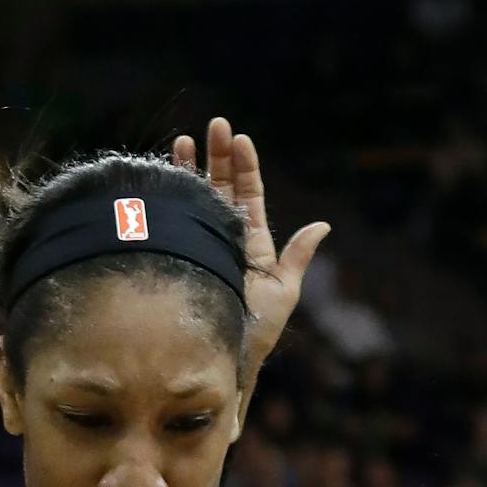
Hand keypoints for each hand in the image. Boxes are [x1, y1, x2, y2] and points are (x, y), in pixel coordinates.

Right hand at [173, 118, 330, 375]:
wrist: (220, 361)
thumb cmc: (255, 334)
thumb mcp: (284, 293)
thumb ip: (298, 257)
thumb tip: (323, 225)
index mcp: (252, 244)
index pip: (249, 196)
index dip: (245, 167)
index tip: (240, 139)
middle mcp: (225, 241)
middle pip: (222, 189)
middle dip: (217, 157)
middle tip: (214, 125)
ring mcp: (201, 247)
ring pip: (196, 201)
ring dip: (191, 170)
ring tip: (184, 139)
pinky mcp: (179, 257)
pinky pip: (175, 223)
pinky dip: (170, 199)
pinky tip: (164, 176)